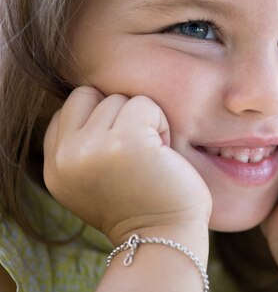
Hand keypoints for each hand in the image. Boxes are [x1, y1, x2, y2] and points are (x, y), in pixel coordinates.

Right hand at [43, 86, 211, 245]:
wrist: (165, 237)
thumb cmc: (141, 204)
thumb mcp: (90, 179)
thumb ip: (80, 145)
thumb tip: (93, 98)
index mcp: (54, 167)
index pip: (68, 111)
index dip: (101, 122)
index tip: (120, 154)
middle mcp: (66, 158)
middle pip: (90, 96)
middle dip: (118, 115)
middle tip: (137, 150)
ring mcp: (93, 148)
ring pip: (119, 98)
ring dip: (143, 120)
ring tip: (149, 155)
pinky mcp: (126, 141)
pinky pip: (145, 104)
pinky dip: (161, 123)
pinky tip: (162, 153)